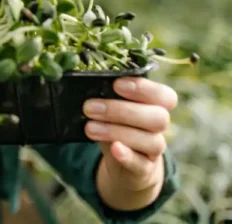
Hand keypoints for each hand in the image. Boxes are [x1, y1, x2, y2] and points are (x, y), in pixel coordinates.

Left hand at [83, 77, 177, 192]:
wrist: (124, 166)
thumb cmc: (117, 127)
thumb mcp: (113, 111)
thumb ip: (107, 98)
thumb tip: (87, 87)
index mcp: (156, 106)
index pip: (165, 96)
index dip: (144, 88)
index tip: (116, 84)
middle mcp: (159, 127)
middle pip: (158, 117)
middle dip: (121, 110)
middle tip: (89, 107)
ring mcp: (153, 150)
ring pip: (150, 140)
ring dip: (116, 131)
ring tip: (89, 128)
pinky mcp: (144, 169)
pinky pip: (140, 163)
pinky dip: (127, 155)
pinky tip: (114, 148)